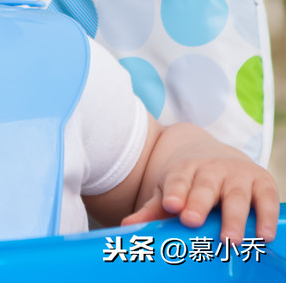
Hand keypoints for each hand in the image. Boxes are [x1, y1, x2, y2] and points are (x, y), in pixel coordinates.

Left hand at [121, 126, 278, 243]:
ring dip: (233, 218)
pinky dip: (266, 216)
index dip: (174, 192)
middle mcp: (211, 170)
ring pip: (236, 196)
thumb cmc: (189, 182)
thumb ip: (151, 209)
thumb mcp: (168, 190)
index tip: (170, 205)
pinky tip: (264, 234)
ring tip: (230, 239)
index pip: (177, 180)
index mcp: (184, 170)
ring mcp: (237, 175)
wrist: (217, 155)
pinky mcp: (261, 182)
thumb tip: (126, 226)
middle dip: (198, 203)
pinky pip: (266, 199)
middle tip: (192, 221)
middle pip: (204, 187)